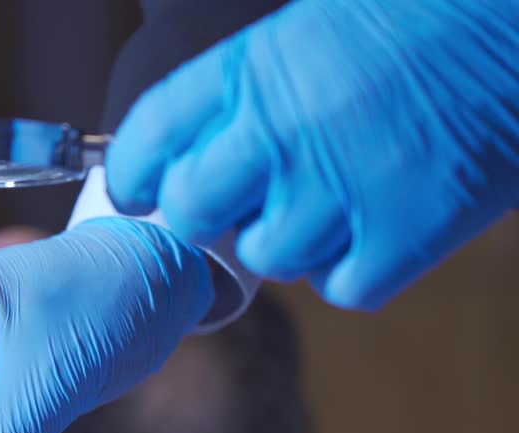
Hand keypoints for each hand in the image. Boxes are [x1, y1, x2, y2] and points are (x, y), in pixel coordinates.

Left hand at [107, 0, 518, 309]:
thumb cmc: (419, 20)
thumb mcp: (308, 31)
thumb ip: (245, 94)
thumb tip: (189, 154)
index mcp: (253, 69)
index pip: (150, 136)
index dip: (131, 173)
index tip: (135, 192)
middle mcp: (282, 130)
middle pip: (193, 210)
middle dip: (205, 215)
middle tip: (236, 205)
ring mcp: (341, 187)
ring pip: (266, 257)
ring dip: (288, 242)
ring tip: (328, 205)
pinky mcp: (404, 233)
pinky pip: (340, 287)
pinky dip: (353, 271)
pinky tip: (374, 231)